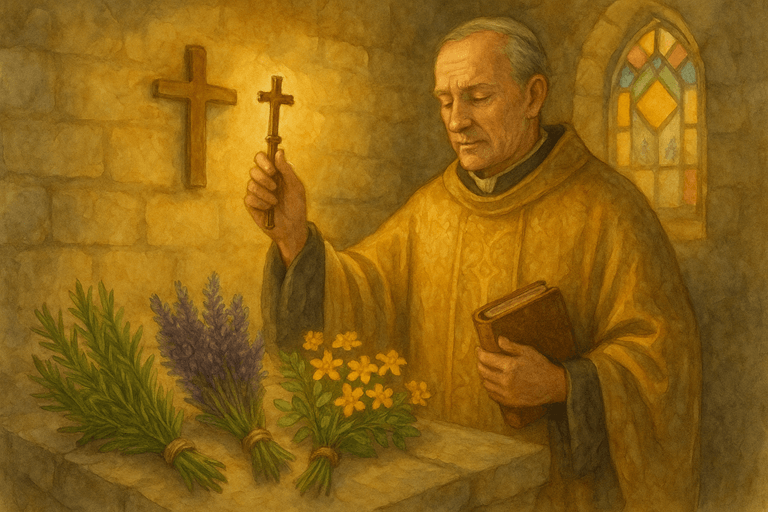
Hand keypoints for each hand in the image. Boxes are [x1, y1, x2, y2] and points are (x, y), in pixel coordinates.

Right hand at [244, 149, 307, 266]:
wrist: (292, 228)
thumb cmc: (296, 207)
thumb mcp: (295, 187)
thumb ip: (286, 170)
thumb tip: (279, 152)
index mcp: (274, 173)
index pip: (261, 158)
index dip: (263, 161)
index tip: (272, 170)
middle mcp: (263, 181)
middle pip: (253, 170)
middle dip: (264, 179)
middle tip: (275, 187)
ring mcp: (256, 193)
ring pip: (251, 184)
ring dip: (265, 194)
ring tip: (275, 202)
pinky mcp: (252, 205)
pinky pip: (249, 198)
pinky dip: (261, 204)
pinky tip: (269, 209)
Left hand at [476, 336, 566, 407]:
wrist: (553, 385)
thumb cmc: (541, 366)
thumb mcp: (528, 351)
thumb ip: (511, 346)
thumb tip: (498, 339)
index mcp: (509, 366)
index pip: (486, 359)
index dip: (480, 353)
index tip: (479, 349)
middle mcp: (506, 381)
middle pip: (483, 371)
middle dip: (480, 363)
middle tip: (481, 359)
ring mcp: (507, 393)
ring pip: (486, 384)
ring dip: (484, 376)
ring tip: (486, 370)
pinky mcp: (510, 401)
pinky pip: (492, 394)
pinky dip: (490, 387)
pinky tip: (492, 382)